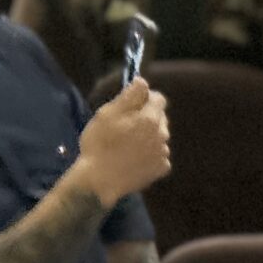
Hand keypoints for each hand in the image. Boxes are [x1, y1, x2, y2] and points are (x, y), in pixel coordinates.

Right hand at [75, 80, 172, 205]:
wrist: (99, 180)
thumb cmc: (99, 143)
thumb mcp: (108, 114)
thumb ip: (130, 96)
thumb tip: (143, 81)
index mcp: (150, 119)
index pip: (158, 98)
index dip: (145, 98)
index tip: (131, 104)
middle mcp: (163, 135)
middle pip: (160, 118)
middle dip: (147, 117)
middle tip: (125, 126)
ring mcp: (163, 153)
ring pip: (159, 137)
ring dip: (149, 136)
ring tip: (127, 144)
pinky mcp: (161, 169)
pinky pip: (159, 155)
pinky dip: (150, 154)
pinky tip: (133, 158)